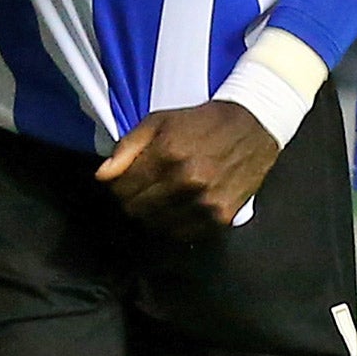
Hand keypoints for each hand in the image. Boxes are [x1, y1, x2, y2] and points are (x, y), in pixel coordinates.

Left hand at [96, 100, 279, 240]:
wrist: (254, 126)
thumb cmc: (203, 122)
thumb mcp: (160, 121)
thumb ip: (128, 147)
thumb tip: (102, 175)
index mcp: (168, 153)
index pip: (121, 189)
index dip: (118, 185)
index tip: (127, 179)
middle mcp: (186, 181)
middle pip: (136, 210)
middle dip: (133, 200)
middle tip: (144, 188)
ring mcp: (205, 202)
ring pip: (156, 225)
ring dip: (153, 214)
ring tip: (163, 196)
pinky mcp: (221, 217)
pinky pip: (182, 234)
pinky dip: (175, 224)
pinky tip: (181, 206)